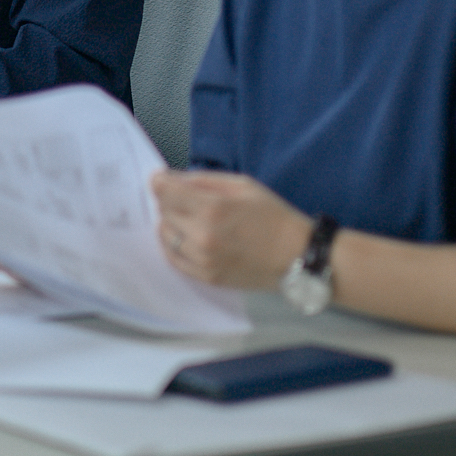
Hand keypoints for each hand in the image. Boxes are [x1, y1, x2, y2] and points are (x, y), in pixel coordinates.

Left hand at [152, 170, 312, 289]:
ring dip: (171, 222)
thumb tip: (172, 178)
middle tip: (183, 197)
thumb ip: (203, 180)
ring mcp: (203, 259)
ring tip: (188, 218)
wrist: (296, 255)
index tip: (161, 179)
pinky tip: (186, 236)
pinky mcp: (206, 277)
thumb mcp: (242, 185)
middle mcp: (203, 236)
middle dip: (169, 201)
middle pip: (164, 212)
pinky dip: (173, 244)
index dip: (160, 182)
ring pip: (166, 235)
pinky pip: (174, 258)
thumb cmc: (273, 216)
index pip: (166, 192)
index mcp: (213, 209)